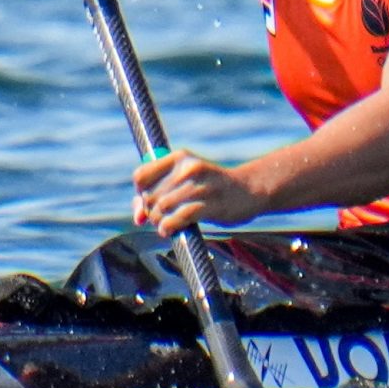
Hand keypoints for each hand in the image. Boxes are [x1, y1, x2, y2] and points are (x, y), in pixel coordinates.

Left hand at [133, 149, 271, 235]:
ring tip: (165, 225)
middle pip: (150, 195)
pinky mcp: (211, 203)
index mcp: (178, 157)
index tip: (148, 203)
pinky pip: (180, 216)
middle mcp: (188, 167)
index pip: (141, 176)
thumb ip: (158, 195)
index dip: (140, 193)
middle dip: (151, 211)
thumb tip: (138, 219)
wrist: (249, 190)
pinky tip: (168, 230)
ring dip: (158, 221)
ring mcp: (200, 185)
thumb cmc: (211, 189)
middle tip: (160, 218)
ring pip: (163, 206)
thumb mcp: (184, 182)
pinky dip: (169, 226)